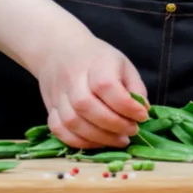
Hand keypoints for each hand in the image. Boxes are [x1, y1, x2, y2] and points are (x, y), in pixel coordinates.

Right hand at [34, 31, 149, 149]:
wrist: (60, 50)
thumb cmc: (97, 59)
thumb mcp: (122, 64)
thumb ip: (135, 87)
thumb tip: (143, 111)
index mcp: (96, 63)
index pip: (107, 86)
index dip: (127, 105)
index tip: (142, 116)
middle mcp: (73, 79)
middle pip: (87, 106)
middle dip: (114, 124)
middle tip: (132, 131)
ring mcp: (58, 94)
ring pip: (72, 122)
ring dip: (98, 137)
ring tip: (119, 140)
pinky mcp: (50, 108)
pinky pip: (58, 130)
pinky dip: (78, 141)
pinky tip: (97, 142)